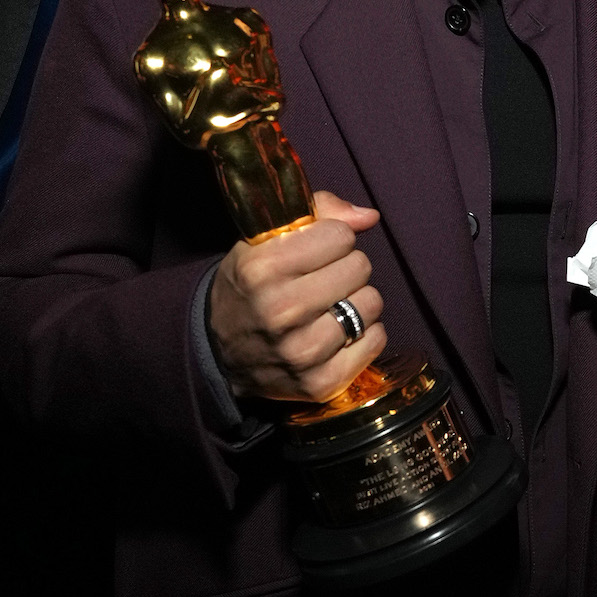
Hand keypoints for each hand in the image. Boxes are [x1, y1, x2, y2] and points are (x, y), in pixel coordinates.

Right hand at [207, 190, 386, 402]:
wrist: (221, 354)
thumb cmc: (251, 287)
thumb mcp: (264, 241)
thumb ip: (318, 213)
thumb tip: (369, 217)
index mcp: (261, 269)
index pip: (339, 235)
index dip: (331, 239)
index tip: (315, 252)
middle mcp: (280, 311)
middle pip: (359, 267)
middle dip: (345, 268)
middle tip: (322, 281)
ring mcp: (301, 352)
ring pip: (371, 303)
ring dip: (357, 301)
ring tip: (330, 307)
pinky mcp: (321, 383)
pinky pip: (376, 339)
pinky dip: (364, 334)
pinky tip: (338, 333)